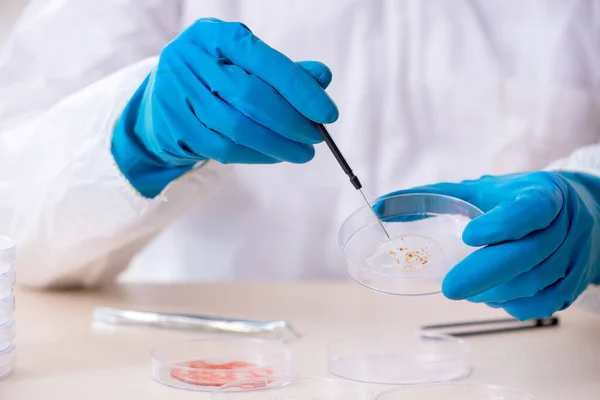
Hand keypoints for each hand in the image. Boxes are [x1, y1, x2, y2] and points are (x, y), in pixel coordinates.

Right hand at [112, 18, 337, 196]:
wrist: (162, 97)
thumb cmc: (214, 76)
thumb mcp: (245, 62)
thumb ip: (283, 70)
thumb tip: (322, 77)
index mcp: (214, 35)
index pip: (265, 61)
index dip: (300, 89)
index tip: (327, 113)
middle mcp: (191, 60)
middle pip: (251, 96)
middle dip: (291, 122)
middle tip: (315, 138)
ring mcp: (178, 94)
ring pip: (237, 127)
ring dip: (277, 145)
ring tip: (301, 152)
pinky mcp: (175, 126)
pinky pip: (223, 148)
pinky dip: (256, 155)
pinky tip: (274, 155)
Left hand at [379, 171, 599, 319]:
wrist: (574, 213)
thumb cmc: (512, 201)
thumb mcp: (478, 190)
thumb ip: (431, 197)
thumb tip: (379, 208)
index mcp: (541, 194)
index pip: (529, 209)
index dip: (502, 224)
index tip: (469, 236)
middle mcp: (564, 225)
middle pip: (528, 255)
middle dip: (485, 274)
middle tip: (449, 288)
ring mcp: (572, 256)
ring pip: (533, 283)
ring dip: (493, 292)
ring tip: (465, 288)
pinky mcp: (573, 284)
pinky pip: (542, 305)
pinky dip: (511, 305)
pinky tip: (491, 297)